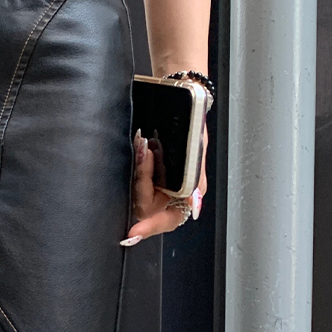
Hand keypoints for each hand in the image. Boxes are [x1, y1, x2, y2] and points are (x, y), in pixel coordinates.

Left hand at [121, 122, 208, 245]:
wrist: (183, 99)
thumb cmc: (194, 126)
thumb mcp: (199, 152)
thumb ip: (196, 181)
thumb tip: (194, 204)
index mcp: (183, 197)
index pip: (166, 220)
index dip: (150, 227)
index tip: (133, 232)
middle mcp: (166, 194)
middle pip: (146, 206)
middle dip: (144, 182)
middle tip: (147, 154)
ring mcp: (152, 183)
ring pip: (137, 190)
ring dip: (140, 169)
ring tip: (144, 145)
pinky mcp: (141, 170)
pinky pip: (133, 174)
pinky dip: (137, 161)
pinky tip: (140, 146)